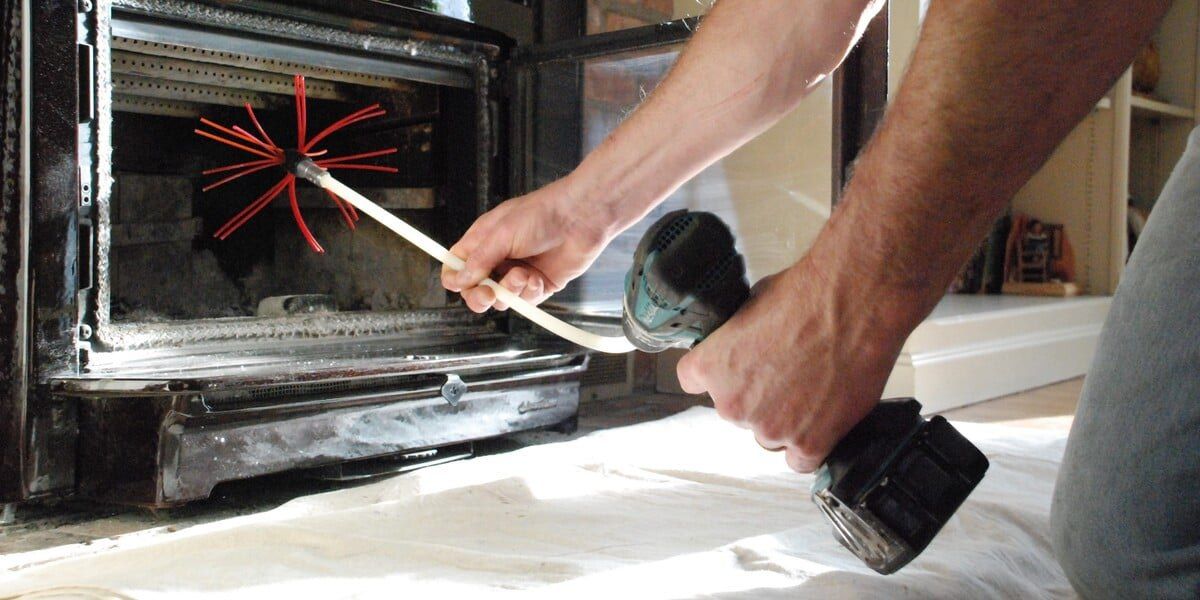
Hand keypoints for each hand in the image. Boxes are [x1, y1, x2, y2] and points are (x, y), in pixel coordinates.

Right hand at [441, 176, 611, 312]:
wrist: (580, 218)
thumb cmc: (540, 214)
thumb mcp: (501, 234)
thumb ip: (478, 261)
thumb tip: (458, 281)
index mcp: (483, 241)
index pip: (457, 266)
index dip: (455, 279)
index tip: (460, 286)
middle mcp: (498, 258)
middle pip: (476, 289)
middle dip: (480, 297)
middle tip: (488, 295)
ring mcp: (518, 273)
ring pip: (501, 299)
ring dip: (510, 290)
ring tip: (523, 275)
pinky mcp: (539, 284)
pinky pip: (525, 300)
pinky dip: (530, 292)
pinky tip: (538, 278)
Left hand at [675, 258, 909, 472]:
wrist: (855, 305)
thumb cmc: (807, 295)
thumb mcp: (751, 303)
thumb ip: (737, 338)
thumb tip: (744, 343)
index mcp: (710, 368)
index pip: (694, 381)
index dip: (720, 373)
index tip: (735, 369)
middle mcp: (733, 405)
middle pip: (738, 411)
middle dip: (759, 396)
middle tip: (789, 371)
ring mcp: (771, 428)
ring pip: (769, 436)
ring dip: (785, 420)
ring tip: (814, 390)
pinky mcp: (809, 443)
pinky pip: (800, 460)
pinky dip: (810, 444)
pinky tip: (822, 420)